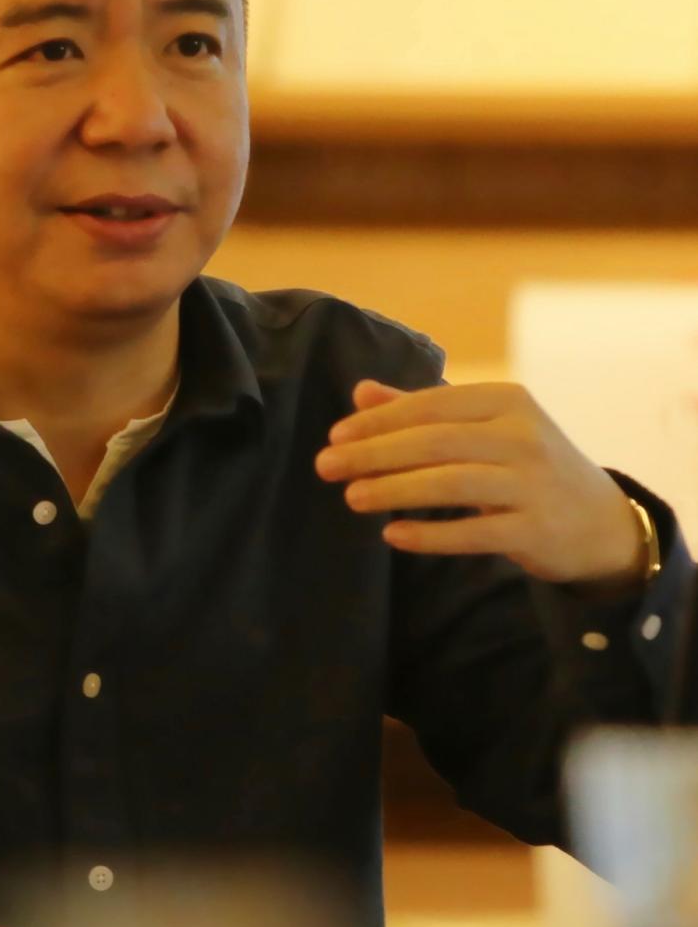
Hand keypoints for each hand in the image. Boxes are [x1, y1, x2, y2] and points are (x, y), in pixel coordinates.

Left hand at [314, 378, 644, 587]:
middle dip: (374, 453)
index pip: (430, 404)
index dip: (379, 421)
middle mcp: (523, 436)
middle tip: (325, 467)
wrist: (601, 522)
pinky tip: (393, 535)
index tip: (335, 436)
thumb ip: (424, 409)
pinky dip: (431, 535)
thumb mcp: (486, 427)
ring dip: (394, 490)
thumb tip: (361, 391)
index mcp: (508, 400)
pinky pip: (474, 533)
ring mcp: (533, 483)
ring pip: (449, 483)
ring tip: (351, 497)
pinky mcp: (536, 529)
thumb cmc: (527, 466)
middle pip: (434, 442)